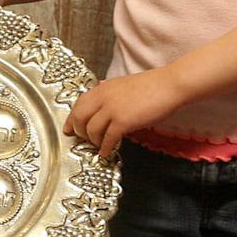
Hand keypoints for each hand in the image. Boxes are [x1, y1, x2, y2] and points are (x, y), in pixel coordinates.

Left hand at [64, 70, 182, 156]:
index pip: (78, 104)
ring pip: (91, 130)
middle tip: (83, 140)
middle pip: (79, 118)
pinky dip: (105, 148)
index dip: (71, 119)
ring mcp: (112, 109)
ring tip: (98, 146)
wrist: (169, 85)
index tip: (68, 129)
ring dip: (93, 141)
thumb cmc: (152, 86)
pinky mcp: (123, 121)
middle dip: (79, 132)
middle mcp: (103, 97)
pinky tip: (106, 152)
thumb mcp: (123, 87)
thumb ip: (110, 97)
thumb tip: (103, 112)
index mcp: (103, 88)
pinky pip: (107, 139)